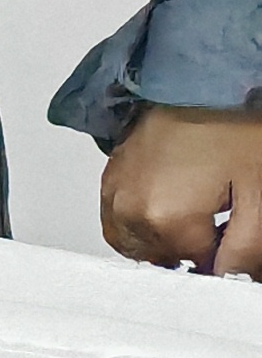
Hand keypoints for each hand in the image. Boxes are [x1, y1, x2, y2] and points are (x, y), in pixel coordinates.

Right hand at [99, 106, 261, 273]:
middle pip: (161, 259)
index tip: (236, 236)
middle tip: (219, 224)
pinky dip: (140, 221)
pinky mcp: (112, 172)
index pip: (198, 268)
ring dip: (162, 241)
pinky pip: (116, 217)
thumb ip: (247, 250)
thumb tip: (234, 279)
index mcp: (164, 218)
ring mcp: (115, 188)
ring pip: (133, 242)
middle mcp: (129, 207)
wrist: (207, 77)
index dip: (226, 259)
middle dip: (191, 251)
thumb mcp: (261, 196)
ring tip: (195, 218)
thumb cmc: (236, 124)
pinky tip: (170, 205)